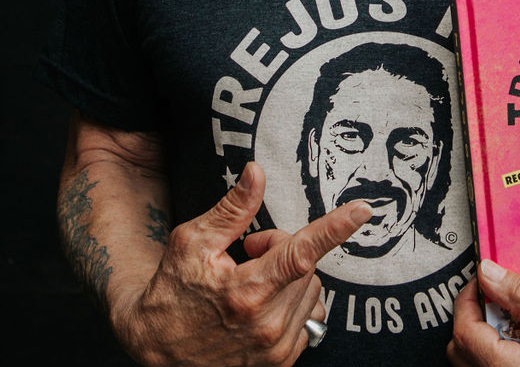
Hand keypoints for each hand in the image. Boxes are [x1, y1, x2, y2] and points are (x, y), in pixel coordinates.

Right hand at [113, 161, 370, 366]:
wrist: (158, 349)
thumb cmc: (173, 292)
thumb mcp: (193, 242)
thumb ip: (233, 209)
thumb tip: (257, 172)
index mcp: (246, 291)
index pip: (302, 252)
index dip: (335, 228)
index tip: (362, 211)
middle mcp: (266, 325)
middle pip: (306, 265)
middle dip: (283, 249)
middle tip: (249, 253)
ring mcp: (275, 349)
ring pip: (311, 288)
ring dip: (289, 277)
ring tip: (251, 281)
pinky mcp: (280, 363)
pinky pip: (308, 315)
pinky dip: (291, 302)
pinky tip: (260, 306)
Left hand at [448, 261, 519, 366]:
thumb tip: (488, 272)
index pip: (464, 332)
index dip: (468, 299)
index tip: (482, 280)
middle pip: (460, 350)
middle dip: (473, 316)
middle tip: (496, 296)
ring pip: (472, 362)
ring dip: (483, 335)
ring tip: (512, 321)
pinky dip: (494, 352)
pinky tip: (519, 341)